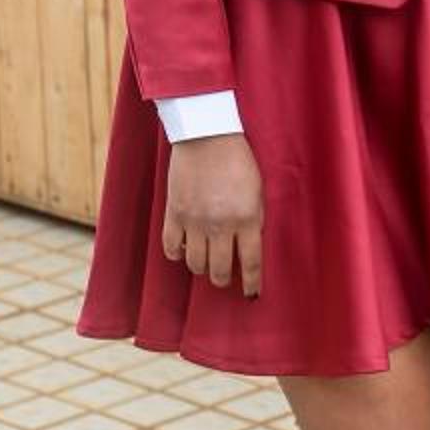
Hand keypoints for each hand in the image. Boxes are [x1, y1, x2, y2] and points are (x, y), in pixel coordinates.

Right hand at [163, 133, 264, 298]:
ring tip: (206, 262)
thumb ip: (254, 220)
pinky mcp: (173, 214)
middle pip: (220, 270)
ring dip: (202, 268)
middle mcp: (221, 225)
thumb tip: (250, 247)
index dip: (252, 283)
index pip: (251, 263)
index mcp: (248, 218)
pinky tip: (184, 250)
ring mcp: (195, 221)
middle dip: (224, 279)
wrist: (207, 135)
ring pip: (195, 264)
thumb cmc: (238, 160)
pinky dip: (177, 254)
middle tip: (225, 277)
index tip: (252, 294)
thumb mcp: (257, 191)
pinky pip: (171, 248)